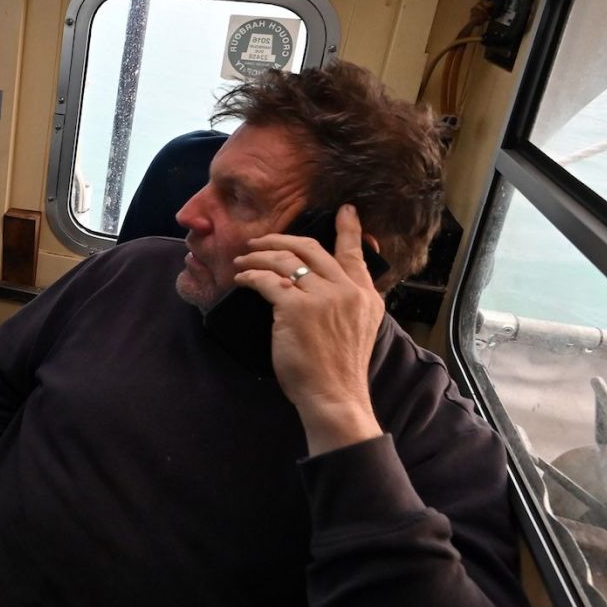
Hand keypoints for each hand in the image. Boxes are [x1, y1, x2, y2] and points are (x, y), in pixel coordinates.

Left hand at [231, 204, 384, 454]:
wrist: (334, 396)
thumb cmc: (339, 369)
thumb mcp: (358, 329)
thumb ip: (347, 302)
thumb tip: (320, 283)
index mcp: (365, 296)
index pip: (354, 254)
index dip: (349, 229)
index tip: (345, 210)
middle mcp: (346, 291)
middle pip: (311, 249)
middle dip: (282, 240)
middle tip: (261, 240)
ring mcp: (322, 297)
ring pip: (285, 260)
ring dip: (259, 256)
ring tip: (244, 258)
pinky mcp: (295, 309)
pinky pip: (267, 281)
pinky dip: (250, 276)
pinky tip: (241, 278)